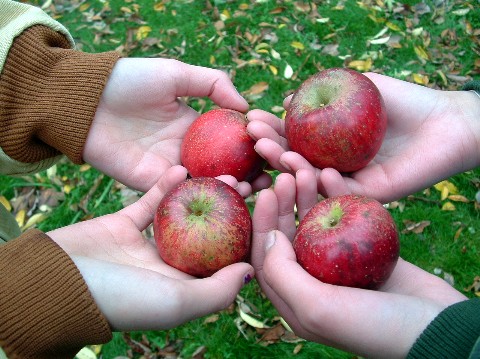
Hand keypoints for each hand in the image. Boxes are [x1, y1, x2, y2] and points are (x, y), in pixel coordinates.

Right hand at [47, 165, 253, 330]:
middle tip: (250, 187)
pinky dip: (164, 185)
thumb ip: (216, 291)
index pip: (223, 262)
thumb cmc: (121, 299)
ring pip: (182, 214)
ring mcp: (146, 243)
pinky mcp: (125, 223)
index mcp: (183, 287)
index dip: (246, 239)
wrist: (57, 281)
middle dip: (231, 211)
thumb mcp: (176, 303)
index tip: (266, 215)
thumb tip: (250, 271)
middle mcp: (168, 265)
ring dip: (202, 194)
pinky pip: (150, 200)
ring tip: (225, 174)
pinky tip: (180, 167)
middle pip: (208, 234)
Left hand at [83, 58, 270, 192]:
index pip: (233, 141)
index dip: (255, 145)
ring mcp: (170, 171)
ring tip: (255, 187)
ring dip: (234, 188)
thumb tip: (246, 106)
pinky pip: (184, 194)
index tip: (274, 146)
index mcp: (196, 128)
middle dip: (252, 174)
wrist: (86, 100)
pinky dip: (206, 194)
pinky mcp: (152, 186)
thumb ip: (212, 84)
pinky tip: (227, 189)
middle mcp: (187, 152)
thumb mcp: (176, 74)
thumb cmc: (130, 81)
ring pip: (209, 186)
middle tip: (272, 176)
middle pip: (226, 168)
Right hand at [247, 73, 479, 202]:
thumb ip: (325, 91)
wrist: (448, 123)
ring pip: (312, 180)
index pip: (292, 138)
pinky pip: (342, 193)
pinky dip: (328, 183)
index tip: (251, 119)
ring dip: (290, 167)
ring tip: (272, 152)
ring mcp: (349, 182)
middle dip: (270, 148)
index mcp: (329, 142)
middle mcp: (333, 164)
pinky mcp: (369, 196)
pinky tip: (314, 168)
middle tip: (253, 137)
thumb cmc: (406, 102)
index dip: (271, 129)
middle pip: (295, 160)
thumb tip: (288, 99)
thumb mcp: (360, 86)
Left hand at [251, 169, 466, 358]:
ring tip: (307, 170)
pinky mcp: (362, 253)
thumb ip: (283, 275)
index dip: (262, 224)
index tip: (266, 193)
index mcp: (293, 299)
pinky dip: (336, 199)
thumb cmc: (373, 327)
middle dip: (283, 205)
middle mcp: (311, 282)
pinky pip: (343, 220)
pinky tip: (331, 176)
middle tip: (286, 176)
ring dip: (307, 198)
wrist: (436, 329)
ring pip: (313, 225)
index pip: (266, 257)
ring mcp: (337, 267)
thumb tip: (270, 238)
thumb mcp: (318, 308)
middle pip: (288, 236)